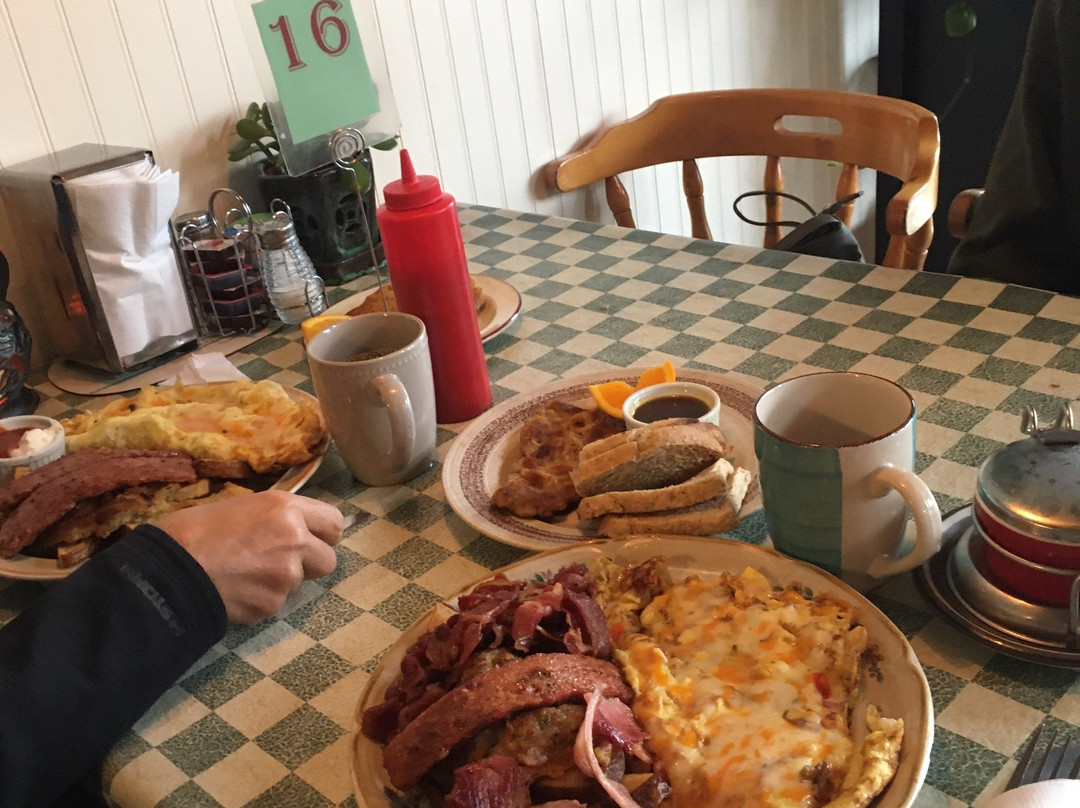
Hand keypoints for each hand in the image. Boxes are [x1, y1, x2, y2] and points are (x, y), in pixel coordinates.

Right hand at [154, 490, 342, 623]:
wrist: (167, 571)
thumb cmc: (194, 530)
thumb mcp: (242, 506)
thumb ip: (275, 518)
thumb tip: (293, 528)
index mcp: (287, 509)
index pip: (334, 523)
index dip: (323, 534)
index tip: (310, 538)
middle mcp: (295, 540)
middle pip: (328, 559)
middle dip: (309, 562)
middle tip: (280, 561)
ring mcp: (286, 576)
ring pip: (300, 583)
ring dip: (281, 581)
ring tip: (245, 574)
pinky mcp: (271, 605)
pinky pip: (275, 603)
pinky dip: (260, 600)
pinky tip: (235, 591)